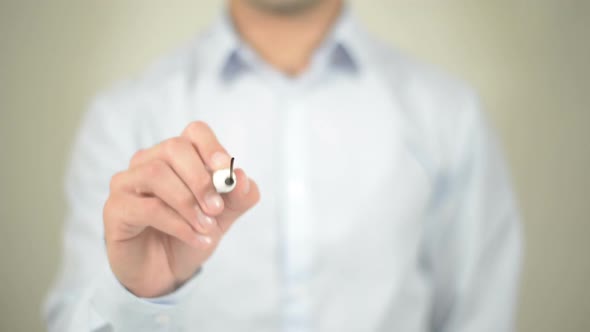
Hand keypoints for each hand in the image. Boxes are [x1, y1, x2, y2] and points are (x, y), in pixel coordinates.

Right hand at [103, 121, 259, 297]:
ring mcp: (127, 182)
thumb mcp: (223, 217)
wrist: (165, 272)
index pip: (195, 132)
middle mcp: (149, 161)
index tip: (226, 172)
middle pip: (174, 148)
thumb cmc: (190, 233)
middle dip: (200, 179)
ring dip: (188, 203)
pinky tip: (195, 238)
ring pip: (156, 174)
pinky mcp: (115, 208)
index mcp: (178, 156)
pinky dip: (178, 224)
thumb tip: (242, 177)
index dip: (212, 147)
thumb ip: (238, 197)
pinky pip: (147, 207)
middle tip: (216, 208)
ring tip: (206, 228)